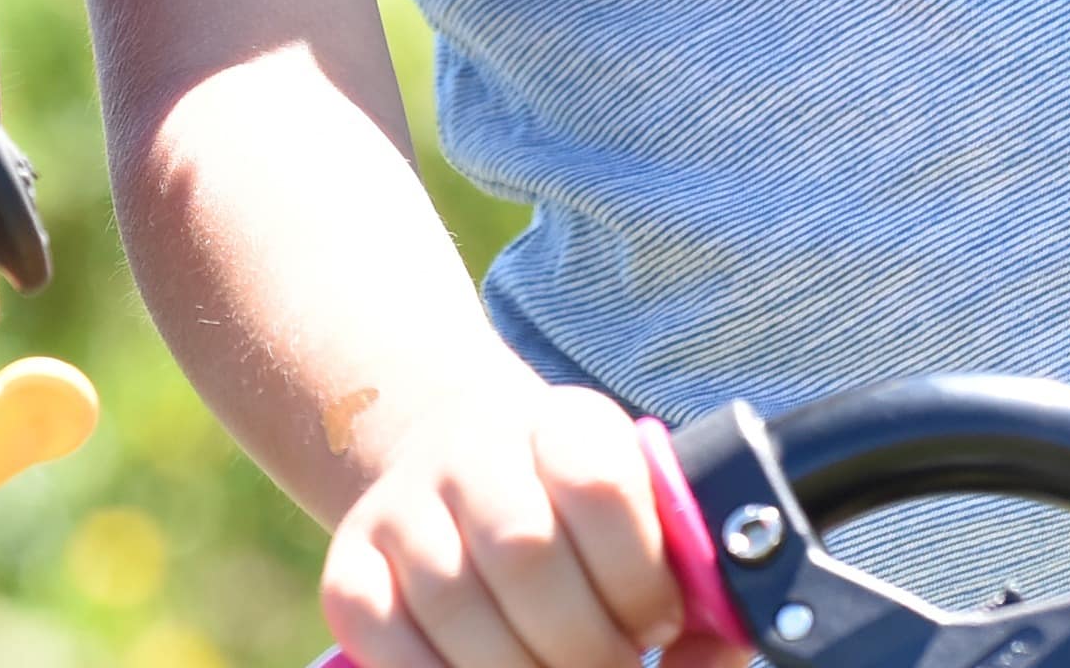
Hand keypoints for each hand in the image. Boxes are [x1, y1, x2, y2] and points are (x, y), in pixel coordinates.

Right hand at [324, 379, 706, 667]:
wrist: (461, 463)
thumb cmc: (582, 527)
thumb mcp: (646, 527)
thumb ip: (693, 593)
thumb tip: (718, 651)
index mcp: (563, 425)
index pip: (597, 484)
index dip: (638, 578)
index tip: (657, 624)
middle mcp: (471, 449)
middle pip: (524, 553)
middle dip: (585, 648)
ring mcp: (402, 504)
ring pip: (457, 608)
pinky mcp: (351, 560)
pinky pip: (383, 638)